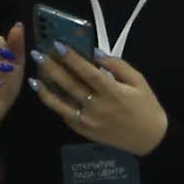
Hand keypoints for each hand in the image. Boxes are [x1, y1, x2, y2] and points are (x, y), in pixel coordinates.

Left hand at [37, 45, 170, 156]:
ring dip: (46, 89)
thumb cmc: (146, 106)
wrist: (149, 139)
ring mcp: (89, 121)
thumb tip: (96, 53)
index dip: (72, 59)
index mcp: (112, 92)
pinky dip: (54, 105)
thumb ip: (118, 65)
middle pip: (70, 85)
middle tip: (38, 55)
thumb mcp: (139, 81)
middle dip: (52, 68)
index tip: (58, 45)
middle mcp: (97, 107)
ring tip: (34, 77)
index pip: (88, 72)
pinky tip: (46, 94)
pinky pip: (66, 116)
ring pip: (62, 104)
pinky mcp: (85, 132)